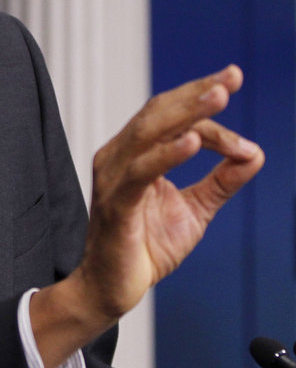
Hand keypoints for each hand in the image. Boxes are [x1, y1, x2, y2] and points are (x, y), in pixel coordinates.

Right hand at [30, 65, 263, 367]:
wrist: (113, 289)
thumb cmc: (144, 247)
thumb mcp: (194, 210)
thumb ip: (220, 181)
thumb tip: (255, 153)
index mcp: (134, 154)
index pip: (173, 121)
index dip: (210, 118)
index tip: (244, 132)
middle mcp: (119, 157)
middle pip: (157, 112)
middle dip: (196, 93)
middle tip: (231, 78)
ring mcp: (113, 178)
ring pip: (148, 132)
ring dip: (186, 113)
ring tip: (218, 96)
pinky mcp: (115, 204)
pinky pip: (140, 172)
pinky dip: (166, 154)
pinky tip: (192, 142)